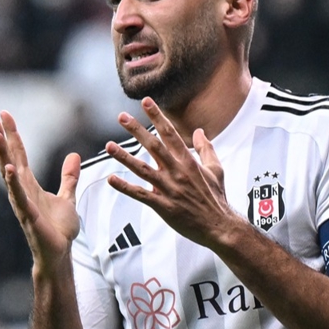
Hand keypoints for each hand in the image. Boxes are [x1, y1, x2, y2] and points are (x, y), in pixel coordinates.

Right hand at [0, 112, 80, 270]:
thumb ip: (69, 177)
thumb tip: (74, 155)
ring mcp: (23, 202)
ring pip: (9, 174)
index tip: (3, 114)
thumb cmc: (58, 229)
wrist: (59, 253)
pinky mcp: (28, 216)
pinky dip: (13, 183)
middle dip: (1, 138)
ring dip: (1, 154)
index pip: (19, 154)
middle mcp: (22, 190)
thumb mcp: (67, 197)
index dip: (13, 135)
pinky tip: (8, 168)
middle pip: (9, 158)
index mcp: (30, 184)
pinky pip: (19, 196)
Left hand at [105, 98, 237, 246]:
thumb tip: (200, 132)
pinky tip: (112, 179)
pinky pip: (141, 194)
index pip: (170, 134)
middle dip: (137, 130)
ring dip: (124, 157)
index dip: (157, 117)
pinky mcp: (164, 206)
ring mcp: (170, 189)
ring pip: (143, 169)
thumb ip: (206, 149)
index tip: (146, 102)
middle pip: (154, 146)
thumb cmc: (217, 198)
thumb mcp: (216, 169)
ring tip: (109, 146)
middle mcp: (178, 172)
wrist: (220, 226)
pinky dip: (125, 187)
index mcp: (189, 161)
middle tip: (121, 117)